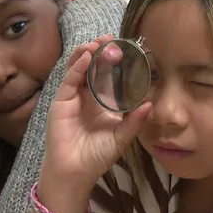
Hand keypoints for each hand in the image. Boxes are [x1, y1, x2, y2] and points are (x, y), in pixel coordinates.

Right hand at [41, 35, 151, 195]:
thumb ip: (134, 121)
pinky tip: (86, 57)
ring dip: (88, 53)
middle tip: (112, 40)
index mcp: (103, 102)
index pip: (110, 75)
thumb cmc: (97, 157)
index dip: (116, 62)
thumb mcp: (121, 138)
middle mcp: (88, 96)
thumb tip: (150, 104)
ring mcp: (74, 97)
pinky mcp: (61, 101)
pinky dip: (77, 67)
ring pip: (79, 68)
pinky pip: (69, 80)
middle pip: (94, 66)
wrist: (75, 172)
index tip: (127, 48)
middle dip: (102, 51)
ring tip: (98, 44)